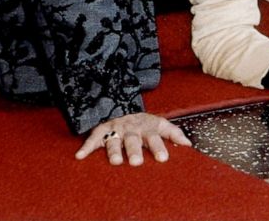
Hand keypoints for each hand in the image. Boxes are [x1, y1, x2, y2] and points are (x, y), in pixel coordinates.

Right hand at [75, 112, 190, 166]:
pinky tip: (80, 156)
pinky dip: (87, 147)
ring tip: (115, 162)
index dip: (159, 147)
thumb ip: (174, 133)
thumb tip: (189, 145)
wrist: (122, 105)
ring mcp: (116, 129)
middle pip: (133, 140)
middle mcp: (131, 128)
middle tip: (137, 163)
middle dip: (135, 151)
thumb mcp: (160, 124)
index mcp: (147, 127)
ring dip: (114, 151)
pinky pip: (93, 138)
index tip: (163, 159)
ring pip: (114, 140)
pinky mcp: (101, 130)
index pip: (155, 137)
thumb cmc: (144, 123)